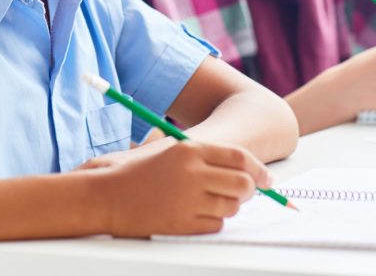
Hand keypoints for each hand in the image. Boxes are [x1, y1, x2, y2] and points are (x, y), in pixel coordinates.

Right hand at [97, 140, 271, 237]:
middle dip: (250, 191)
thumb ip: (207, 159)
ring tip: (211, 201)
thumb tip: (246, 171)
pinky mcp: (183, 224)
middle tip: (246, 193)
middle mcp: (193, 174)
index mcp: (191, 150)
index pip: (240, 158)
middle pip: (243, 184)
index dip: (259, 169)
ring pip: (232, 206)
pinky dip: (213, 221)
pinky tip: (196, 213)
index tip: (266, 178)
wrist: (108, 195)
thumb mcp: (173, 153)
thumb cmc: (141, 172)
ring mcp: (188, 200)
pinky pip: (216, 225)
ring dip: (229, 206)